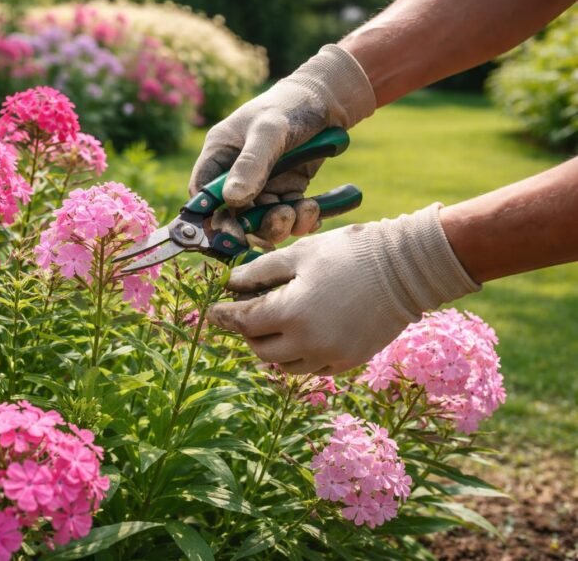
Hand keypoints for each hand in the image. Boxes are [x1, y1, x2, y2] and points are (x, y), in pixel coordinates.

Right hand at [189, 44, 374, 245]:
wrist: (328, 100)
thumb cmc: (290, 105)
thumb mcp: (269, 130)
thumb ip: (251, 163)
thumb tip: (233, 199)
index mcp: (220, 155)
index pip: (203, 194)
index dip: (212, 217)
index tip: (232, 232)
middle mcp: (236, 174)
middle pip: (233, 216)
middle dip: (255, 226)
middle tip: (280, 220)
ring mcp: (261, 185)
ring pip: (261, 222)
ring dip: (281, 224)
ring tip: (304, 209)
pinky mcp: (285, 191)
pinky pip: (286, 217)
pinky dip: (300, 220)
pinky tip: (314, 209)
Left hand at [207, 205, 480, 375]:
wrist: (407, 268)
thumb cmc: (349, 252)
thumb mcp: (299, 254)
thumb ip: (260, 272)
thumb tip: (232, 284)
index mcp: (291, 313)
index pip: (244, 322)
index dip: (225, 315)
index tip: (213, 310)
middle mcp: (307, 342)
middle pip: (260, 350)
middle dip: (248, 332)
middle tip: (248, 313)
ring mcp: (330, 355)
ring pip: (284, 365)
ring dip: (272, 348)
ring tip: (274, 326)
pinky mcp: (349, 361)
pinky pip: (312, 367)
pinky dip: (299, 356)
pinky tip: (301, 336)